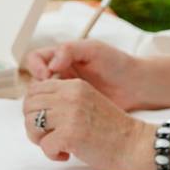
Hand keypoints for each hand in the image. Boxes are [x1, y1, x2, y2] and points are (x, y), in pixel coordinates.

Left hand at [22, 78, 155, 169]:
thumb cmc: (111, 130)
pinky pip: (44, 145)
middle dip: (33, 125)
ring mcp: (70, 114)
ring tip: (57, 145)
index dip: (34, 109)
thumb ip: (65, 101)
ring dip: (40, 140)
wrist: (135, 145)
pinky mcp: (70, 134)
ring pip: (30, 124)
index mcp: (74, 85)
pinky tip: (67, 155)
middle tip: (49, 137)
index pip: (35, 89)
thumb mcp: (87, 103)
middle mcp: (70, 95)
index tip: (46, 123)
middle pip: (28, 106)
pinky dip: (52, 154)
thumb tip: (32, 110)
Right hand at [23, 40, 142, 108]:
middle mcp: (59, 75)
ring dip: (42, 106)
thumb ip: (71, 50)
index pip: (35, 59)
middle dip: (36, 90)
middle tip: (48, 95)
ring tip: (54, 109)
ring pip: (40, 101)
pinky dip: (53, 118)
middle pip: (34, 82)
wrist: (135, 86)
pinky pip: (54, 115)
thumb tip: (52, 64)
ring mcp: (64, 94)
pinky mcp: (71, 111)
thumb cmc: (117, 63)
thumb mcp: (95, 50)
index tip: (46, 76)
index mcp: (61, 58)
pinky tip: (62, 119)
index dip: (35, 67)